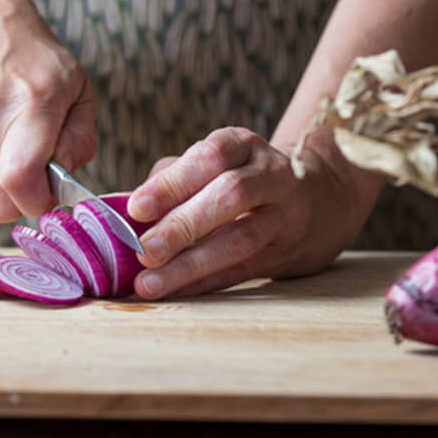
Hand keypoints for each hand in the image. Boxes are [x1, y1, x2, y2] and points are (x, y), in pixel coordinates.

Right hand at [0, 0, 96, 221]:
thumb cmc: (31, 52)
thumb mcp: (77, 85)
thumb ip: (80, 138)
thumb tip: (63, 180)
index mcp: (32, 103)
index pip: (21, 181)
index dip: (39, 201)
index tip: (50, 190)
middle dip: (19, 202)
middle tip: (33, 175)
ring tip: (11, 148)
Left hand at [126, 127, 377, 298]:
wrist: (314, 200)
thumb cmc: (240, 178)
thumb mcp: (213, 164)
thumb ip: (172, 179)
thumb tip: (123, 210)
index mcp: (244, 145)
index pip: (211, 157)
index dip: (173, 182)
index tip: (137, 207)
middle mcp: (271, 174)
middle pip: (230, 195)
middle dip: (183, 225)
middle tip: (144, 250)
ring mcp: (285, 214)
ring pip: (241, 238)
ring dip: (191, 263)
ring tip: (150, 282)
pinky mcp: (287, 252)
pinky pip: (243, 269)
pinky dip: (205, 282)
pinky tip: (175, 292)